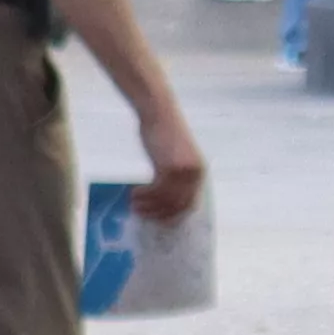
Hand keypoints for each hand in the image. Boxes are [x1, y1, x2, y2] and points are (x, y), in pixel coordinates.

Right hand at [128, 106, 206, 221]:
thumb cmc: (163, 133)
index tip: (159, 221)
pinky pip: (156, 191)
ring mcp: (183, 173)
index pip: (190, 205)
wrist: (159, 113)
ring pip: (165, 201)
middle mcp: (195, 175)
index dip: (174, 216)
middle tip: (143, 216)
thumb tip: (163, 201)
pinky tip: (133, 193)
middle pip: (178, 207)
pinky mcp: (169, 168)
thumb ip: (174, 177)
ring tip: (134, 205)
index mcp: (200, 173)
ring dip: (148, 206)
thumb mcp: (174, 158)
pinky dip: (144, 196)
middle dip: (159, 215)